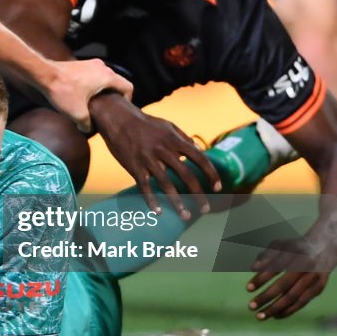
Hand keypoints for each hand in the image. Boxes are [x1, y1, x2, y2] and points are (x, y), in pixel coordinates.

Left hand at [44, 58, 132, 132]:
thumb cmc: (64, 92)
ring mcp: (92, 63)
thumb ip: (87, 124)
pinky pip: (94, 75)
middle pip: (116, 83)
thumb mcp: (78, 114)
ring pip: (105, 79)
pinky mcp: (82, 64)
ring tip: (95, 104)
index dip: (128, 100)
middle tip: (107, 110)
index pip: (128, 87)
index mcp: (108, 77)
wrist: (44, 75)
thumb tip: (87, 129)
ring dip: (102, 90)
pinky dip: (93, 85)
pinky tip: (84, 96)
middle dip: (114, 96)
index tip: (120, 110)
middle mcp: (103, 67)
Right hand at [90, 92, 220, 219]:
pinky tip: (158, 212)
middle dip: (198, 194)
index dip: (210, 174)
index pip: (199, 158)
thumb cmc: (146, 124)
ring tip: (186, 216)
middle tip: (206, 209)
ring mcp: (148, 159)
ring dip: (177, 202)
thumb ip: (184, 137)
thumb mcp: (168, 125)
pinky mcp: (134, 166)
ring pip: (166, 184)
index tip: (218, 187)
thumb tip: (198, 148)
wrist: (119, 119)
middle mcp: (163, 150)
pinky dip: (151, 200)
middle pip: (186, 175)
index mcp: (175, 140)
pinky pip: (144, 186)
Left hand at [246, 234, 336, 319]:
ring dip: (276, 308)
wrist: (324, 248)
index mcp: (294, 252)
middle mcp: (306, 265)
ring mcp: (314, 278)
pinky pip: (302, 302)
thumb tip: (253, 268)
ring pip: (293, 297)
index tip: (248, 289)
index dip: (261, 278)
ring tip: (260, 317)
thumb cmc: (294, 248)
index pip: (274, 267)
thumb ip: (265, 255)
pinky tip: (274, 316)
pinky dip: (288, 310)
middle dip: (266, 297)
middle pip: (284, 285)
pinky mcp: (319, 288)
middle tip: (251, 307)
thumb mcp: (279, 245)